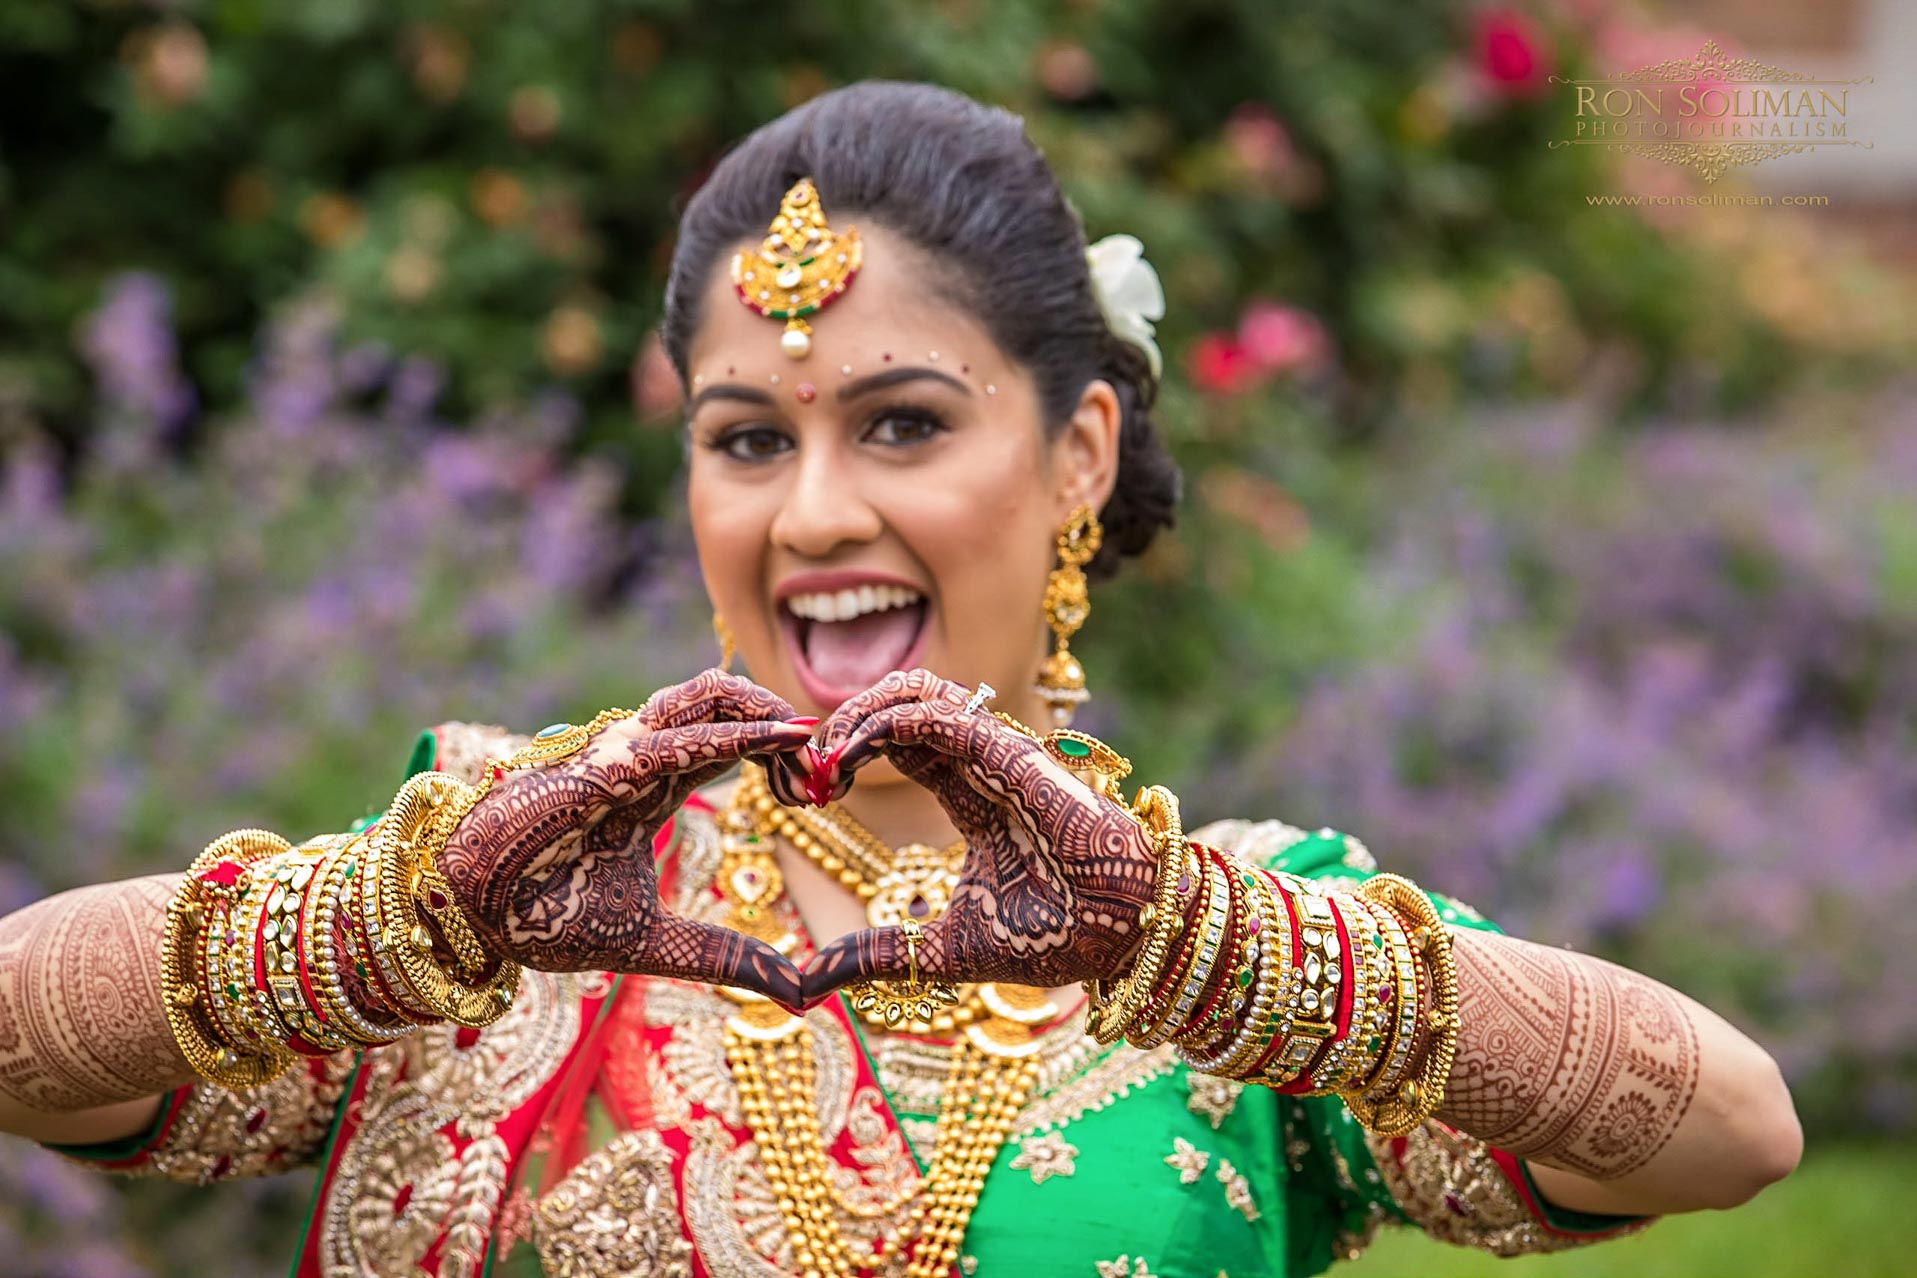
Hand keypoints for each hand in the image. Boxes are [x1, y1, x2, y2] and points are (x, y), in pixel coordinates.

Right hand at [438, 669, 813, 1008]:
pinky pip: (680, 739)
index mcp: (652, 783)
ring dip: (768, 711)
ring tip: (807, 748)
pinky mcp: (604, 767)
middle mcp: (642, 755)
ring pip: (707, 693)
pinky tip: (781, 743)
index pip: (731, 739)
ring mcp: (621, 753)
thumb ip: (723, 955)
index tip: (823, 790)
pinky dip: (738, 736)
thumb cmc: (546, 916)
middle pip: (726, 698)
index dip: (779, 750)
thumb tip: (798, 992)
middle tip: (824, 771)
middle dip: (783, 721)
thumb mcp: (655, 942)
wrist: (472, 918)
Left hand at [794, 669, 1160, 1004]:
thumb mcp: (940, 950)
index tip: (806, 794)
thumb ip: (877, 956)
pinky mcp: (1011, 754)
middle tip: (804, 770)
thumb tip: (807, 983)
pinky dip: (884, 723)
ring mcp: (997, 753)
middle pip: (899, 702)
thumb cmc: (1054, 939)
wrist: (1123, 937)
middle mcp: (981, 763)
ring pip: (916, 691)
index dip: (844, 754)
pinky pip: (939, 713)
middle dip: (841, 723)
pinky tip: (847, 757)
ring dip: (856, 713)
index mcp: (971, 795)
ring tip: (822, 758)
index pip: (897, 743)